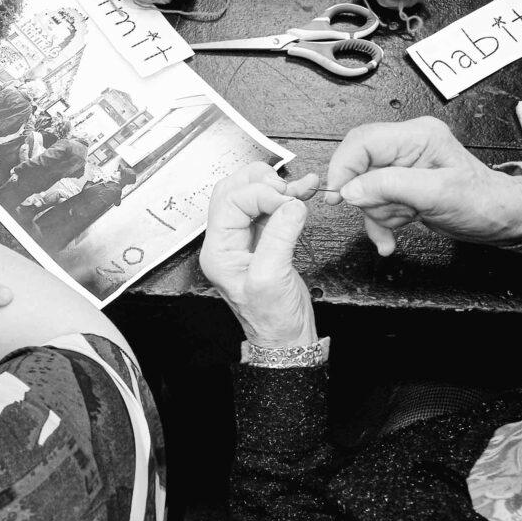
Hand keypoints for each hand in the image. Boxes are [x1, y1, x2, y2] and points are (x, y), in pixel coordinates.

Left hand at [200, 162, 317, 347]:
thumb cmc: (271, 319)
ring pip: (251, 195)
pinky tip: (303, 191)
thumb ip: (279, 237)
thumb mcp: (271, 278)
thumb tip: (291, 204)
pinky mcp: (263, 239)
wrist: (285, 338)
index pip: (230, 201)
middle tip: (287, 190)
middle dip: (262, 182)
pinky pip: (269, 207)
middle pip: (233, 190)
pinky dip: (286, 196)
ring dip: (275, 186)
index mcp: (218, 251)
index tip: (285, 201)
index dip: (260, 193)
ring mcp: (244, 239)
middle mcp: (226, 242)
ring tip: (299, 188)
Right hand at [324, 117, 521, 255]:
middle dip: (368, 197)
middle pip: (358, 166)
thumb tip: (351, 189)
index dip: (344, 167)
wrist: (498, 219)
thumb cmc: (482, 201)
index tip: (338, 195)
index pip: (361, 141)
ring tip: (403, 220)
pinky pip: (373, 203)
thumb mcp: (437, 193)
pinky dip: (378, 223)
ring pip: (363, 190)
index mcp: (417, 136)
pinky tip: (388, 237)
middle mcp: (406, 146)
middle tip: (389, 210)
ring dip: (377, 214)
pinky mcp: (399, 185)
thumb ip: (391, 186)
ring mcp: (402, 166)